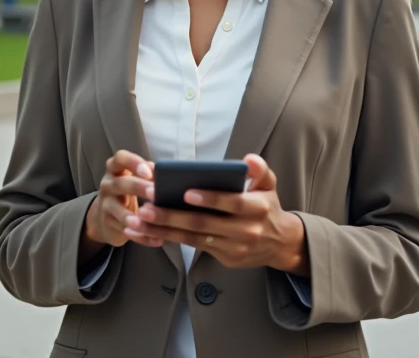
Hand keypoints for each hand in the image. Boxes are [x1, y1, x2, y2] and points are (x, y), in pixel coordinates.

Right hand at [81, 150, 162, 262]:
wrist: (105, 217)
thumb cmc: (128, 192)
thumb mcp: (135, 179)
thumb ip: (149, 174)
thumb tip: (168, 173)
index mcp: (116, 169)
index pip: (120, 158)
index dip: (133, 162)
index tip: (149, 172)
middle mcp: (107, 184)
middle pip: (120, 183)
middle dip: (138, 187)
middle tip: (155, 193)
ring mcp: (105, 205)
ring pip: (116, 209)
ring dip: (130, 214)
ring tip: (146, 220)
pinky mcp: (107, 223)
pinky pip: (123, 230)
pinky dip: (141, 236)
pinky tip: (157, 240)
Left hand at [126, 154, 307, 273]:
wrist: (278, 243)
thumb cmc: (266, 206)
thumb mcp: (268, 185)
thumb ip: (260, 170)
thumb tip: (248, 160)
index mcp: (259, 208)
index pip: (234, 203)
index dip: (211, 198)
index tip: (186, 192)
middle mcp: (247, 230)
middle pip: (206, 224)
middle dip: (174, 216)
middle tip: (148, 206)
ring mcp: (235, 247)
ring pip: (194, 238)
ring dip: (164, 229)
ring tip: (140, 220)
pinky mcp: (224, 258)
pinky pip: (194, 247)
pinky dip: (170, 238)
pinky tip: (149, 231)